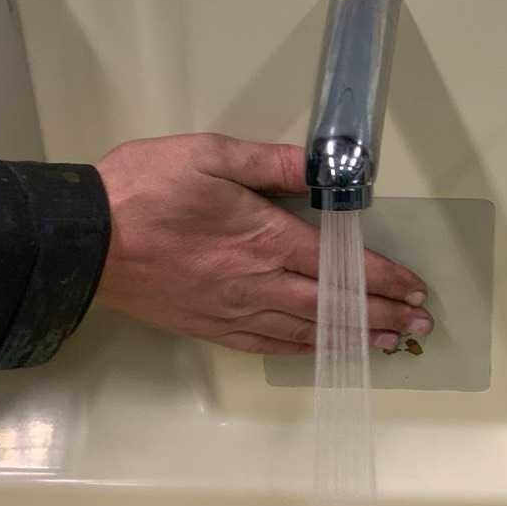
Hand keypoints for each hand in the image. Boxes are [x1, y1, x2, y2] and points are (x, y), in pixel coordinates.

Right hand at [92, 134, 432, 354]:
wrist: (85, 240)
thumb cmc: (144, 189)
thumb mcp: (210, 155)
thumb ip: (272, 162)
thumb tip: (323, 166)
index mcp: (264, 238)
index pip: (340, 265)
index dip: (384, 279)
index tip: (416, 290)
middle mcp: (257, 283)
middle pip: (334, 306)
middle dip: (383, 316)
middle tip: (421, 327)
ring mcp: (234, 311)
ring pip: (307, 332)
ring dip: (353, 339)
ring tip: (388, 345)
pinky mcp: (209, 327)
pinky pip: (269, 345)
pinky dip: (305, 350)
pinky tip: (321, 350)